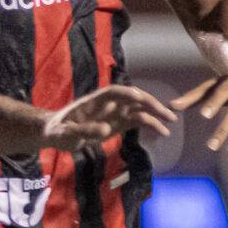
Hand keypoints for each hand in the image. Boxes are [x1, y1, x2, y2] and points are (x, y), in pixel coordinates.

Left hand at [42, 84, 173, 151]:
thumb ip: (82, 131)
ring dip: (155, 113)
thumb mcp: (65, 134)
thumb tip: (105, 129)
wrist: (57, 134)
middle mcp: (108, 104)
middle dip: (149, 103)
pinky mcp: (118, 124)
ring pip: (139, 109)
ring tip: (170, 122)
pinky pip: (138, 122)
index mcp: (93, 101)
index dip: (125, 93)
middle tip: (165, 112)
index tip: (137, 97)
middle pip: (132, 98)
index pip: (112, 92)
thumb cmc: (58, 131)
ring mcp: (115, 114)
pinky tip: (163, 132)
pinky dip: (151, 125)